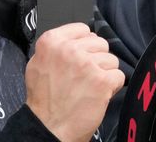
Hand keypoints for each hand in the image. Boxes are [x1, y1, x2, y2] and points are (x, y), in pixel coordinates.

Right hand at [25, 23, 124, 141]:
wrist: (49, 126)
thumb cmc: (43, 98)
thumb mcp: (37, 63)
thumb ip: (56, 48)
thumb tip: (76, 39)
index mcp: (52, 41)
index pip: (83, 29)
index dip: (85, 44)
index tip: (81, 57)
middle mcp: (69, 49)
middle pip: (100, 43)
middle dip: (96, 59)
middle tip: (85, 76)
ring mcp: (87, 64)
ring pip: (111, 59)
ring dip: (104, 73)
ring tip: (90, 86)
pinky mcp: (102, 81)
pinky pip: (118, 76)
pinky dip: (112, 87)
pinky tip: (98, 94)